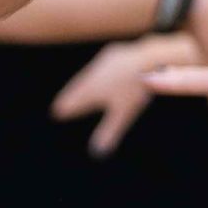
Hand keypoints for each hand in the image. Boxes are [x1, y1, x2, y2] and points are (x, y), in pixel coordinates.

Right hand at [50, 30, 198, 154]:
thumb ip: (109, 131)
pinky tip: (99, 73)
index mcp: (91, 90)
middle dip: (70, 96)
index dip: (67, 108)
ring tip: (77, 90)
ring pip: (88, 76)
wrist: (149, 57)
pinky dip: (96, 74)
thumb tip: (97, 152)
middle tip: (61, 104)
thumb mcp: (123, 113)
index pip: (74, 101)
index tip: (58, 113)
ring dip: (81, 84)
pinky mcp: (112, 54)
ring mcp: (102, 63)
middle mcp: (93, 75)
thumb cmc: (135, 87)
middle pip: (78, 88)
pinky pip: (100, 67)